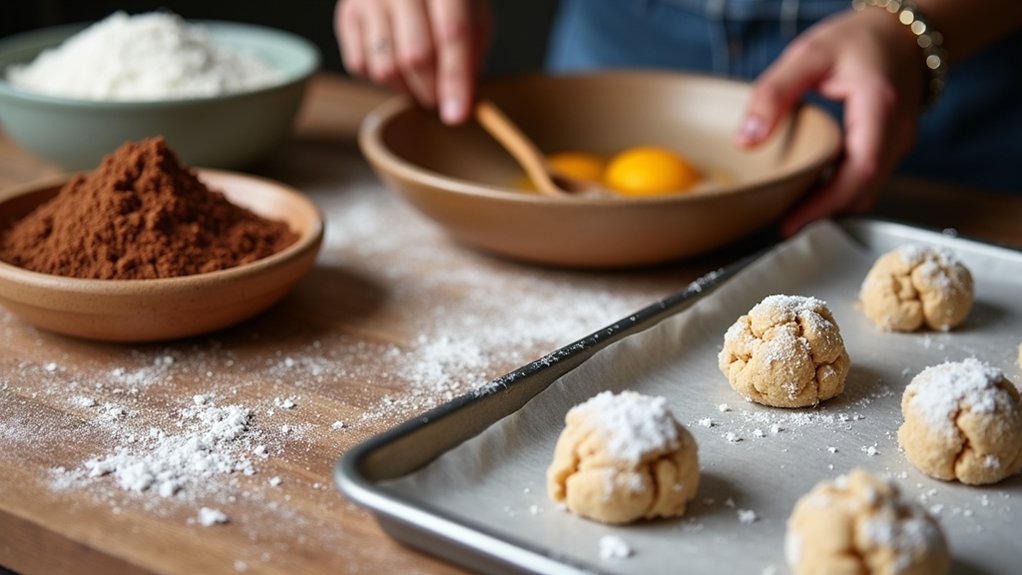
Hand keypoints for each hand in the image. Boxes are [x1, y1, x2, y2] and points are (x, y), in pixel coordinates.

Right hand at [335, 0, 491, 124]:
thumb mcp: (473, 12)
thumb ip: (472, 51)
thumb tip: (462, 100)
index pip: (452, 34)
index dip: (455, 80)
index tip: (457, 116)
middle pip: (415, 56)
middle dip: (431, 90)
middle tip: (440, 100)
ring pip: (385, 68)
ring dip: (406, 88)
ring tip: (419, 80)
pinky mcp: (347, 15)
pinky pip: (360, 66)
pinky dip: (381, 79)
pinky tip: (395, 65)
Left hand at [735, 7, 926, 235]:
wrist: (901, 33)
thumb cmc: (857, 40)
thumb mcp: (808, 55)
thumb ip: (774, 94)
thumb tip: (745, 140)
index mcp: (880, 109)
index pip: (859, 170)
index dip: (825, 202)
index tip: (791, 221)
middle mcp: (897, 132)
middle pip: (863, 189)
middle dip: (823, 211)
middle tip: (782, 222)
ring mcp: (899, 142)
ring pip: (868, 189)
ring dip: (832, 203)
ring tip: (793, 208)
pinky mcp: (892, 147)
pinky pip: (868, 178)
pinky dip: (842, 190)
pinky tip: (813, 187)